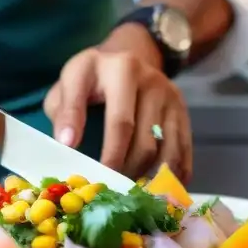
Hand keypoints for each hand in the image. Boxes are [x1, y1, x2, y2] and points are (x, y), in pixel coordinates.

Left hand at [44, 29, 192, 182]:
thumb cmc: (92, 79)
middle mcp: (150, 81)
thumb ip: (64, 110)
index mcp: (119, 70)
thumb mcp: (70, 83)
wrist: (130, 56)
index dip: (109, 150)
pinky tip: (154, 189)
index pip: (117, 119)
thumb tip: (67, 143)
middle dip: (124, 169)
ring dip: (145, 177)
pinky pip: (182, 151)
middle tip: (106, 188)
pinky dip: (170, 175)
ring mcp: (170, 97)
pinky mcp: (182, 111)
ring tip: (126, 191)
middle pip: (142, 140)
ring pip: (164, 150)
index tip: (86, 167)